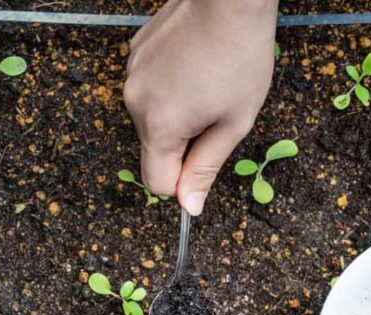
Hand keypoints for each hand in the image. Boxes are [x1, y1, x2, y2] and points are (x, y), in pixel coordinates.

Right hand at [124, 0, 277, 214]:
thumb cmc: (240, 58)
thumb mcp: (234, 123)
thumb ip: (206, 167)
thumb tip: (189, 206)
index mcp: (159, 126)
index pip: (156, 183)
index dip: (183, 181)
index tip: (205, 162)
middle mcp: (134, 101)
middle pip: (154, 148)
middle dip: (184, 142)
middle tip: (216, 112)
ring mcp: (130, 74)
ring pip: (152, 116)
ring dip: (178, 112)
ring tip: (208, 83)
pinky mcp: (134, 53)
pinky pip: (150, 87)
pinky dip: (171, 86)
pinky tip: (195, 64)